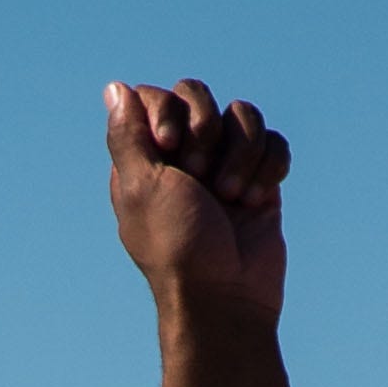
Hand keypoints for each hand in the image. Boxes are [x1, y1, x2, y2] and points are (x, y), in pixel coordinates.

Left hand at [106, 80, 289, 325]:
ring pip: (243, 116)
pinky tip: (257, 200)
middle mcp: (183, 161)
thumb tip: (115, 88)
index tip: (168, 145)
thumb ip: (127, 135)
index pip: (155, 97)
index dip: (168, 110)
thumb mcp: (140, 187)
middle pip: (199, 97)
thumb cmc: (177, 247)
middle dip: (205, 131)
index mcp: (145, 162)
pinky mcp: (260, 182)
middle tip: (200, 177)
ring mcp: (224, 169)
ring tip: (232, 199)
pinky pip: (273, 143)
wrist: (226, 298)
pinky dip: (268, 167)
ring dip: (241, 154)